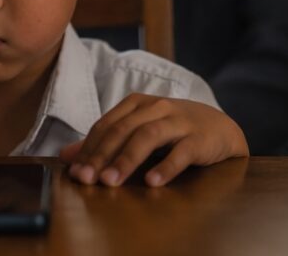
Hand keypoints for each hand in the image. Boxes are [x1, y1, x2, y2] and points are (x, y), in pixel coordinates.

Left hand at [59, 94, 247, 186]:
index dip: (89, 148)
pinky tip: (152, 182)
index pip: (106, 125)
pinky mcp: (199, 138)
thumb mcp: (138, 130)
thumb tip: (66, 156)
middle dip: (102, 155)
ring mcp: (178, 121)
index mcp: (137, 104)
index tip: (75, 172)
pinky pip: (181, 152)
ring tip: (111, 181)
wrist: (220, 129)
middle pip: (123, 130)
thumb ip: (105, 142)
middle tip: (87, 179)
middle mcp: (155, 108)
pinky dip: (165, 167)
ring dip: (127, 160)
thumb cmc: (173, 130)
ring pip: (148, 137)